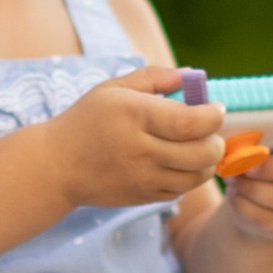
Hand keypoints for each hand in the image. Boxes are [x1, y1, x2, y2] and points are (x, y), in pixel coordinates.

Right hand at [46, 69, 224, 213]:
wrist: (56, 166)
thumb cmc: (87, 120)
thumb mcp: (113, 89)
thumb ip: (155, 77)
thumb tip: (193, 75)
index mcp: (134, 115)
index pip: (192, 122)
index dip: (214, 116)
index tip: (215, 108)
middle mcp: (140, 149)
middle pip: (202, 153)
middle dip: (216, 141)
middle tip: (210, 131)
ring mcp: (142, 178)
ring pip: (197, 176)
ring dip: (206, 162)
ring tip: (197, 148)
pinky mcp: (142, 197)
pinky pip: (181, 191)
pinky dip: (187, 178)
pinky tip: (177, 164)